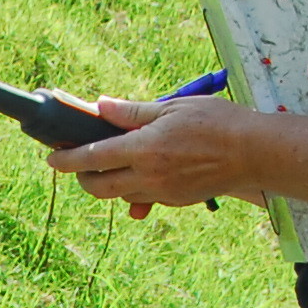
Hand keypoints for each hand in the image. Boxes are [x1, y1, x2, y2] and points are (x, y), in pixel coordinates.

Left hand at [49, 90, 256, 219]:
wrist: (255, 153)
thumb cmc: (217, 122)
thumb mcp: (172, 108)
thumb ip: (132, 112)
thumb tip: (100, 106)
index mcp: (144, 148)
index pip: (92, 156)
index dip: (67, 159)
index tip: (52, 158)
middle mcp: (149, 176)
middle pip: (99, 186)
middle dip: (83, 177)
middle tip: (80, 164)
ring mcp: (162, 193)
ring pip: (121, 195)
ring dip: (111, 183)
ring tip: (113, 163)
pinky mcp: (176, 201)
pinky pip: (146, 199)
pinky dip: (137, 190)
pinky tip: (143, 174)